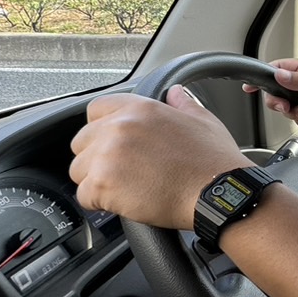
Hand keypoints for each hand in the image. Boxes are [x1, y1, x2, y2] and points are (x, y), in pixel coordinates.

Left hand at [69, 86, 248, 228]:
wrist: (219, 194)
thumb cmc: (214, 162)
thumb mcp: (203, 122)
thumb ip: (183, 104)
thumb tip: (175, 93)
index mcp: (141, 109)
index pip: (95, 110)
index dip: (101, 129)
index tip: (110, 143)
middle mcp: (119, 127)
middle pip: (81, 142)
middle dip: (95, 158)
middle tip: (121, 172)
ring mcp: (108, 155)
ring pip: (78, 171)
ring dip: (95, 182)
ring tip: (124, 190)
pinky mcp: (103, 184)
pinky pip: (84, 196)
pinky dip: (99, 203)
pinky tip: (123, 203)